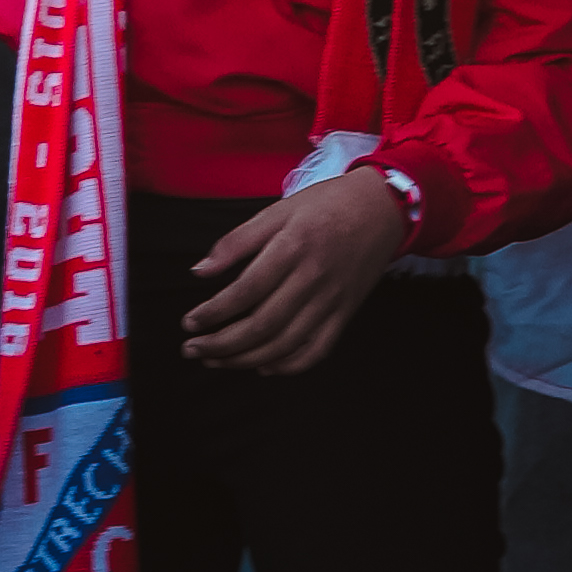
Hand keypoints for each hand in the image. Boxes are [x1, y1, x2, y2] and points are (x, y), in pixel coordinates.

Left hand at [182, 165, 407, 374]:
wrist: (382, 210)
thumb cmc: (325, 205)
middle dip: (222, 344)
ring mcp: (332, 302)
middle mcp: (312, 280)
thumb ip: (237, 241)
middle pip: (262, 325)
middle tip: (193, 349)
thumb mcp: (278, 210)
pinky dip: (287, 365)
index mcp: (292, 247)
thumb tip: (199, 271)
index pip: (246, 291)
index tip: (189, 323)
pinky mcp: (345, 316)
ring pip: (285, 344)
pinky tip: (261, 366)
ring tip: (216, 361)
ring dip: (245, 359)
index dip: (214, 312)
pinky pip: (315, 351)